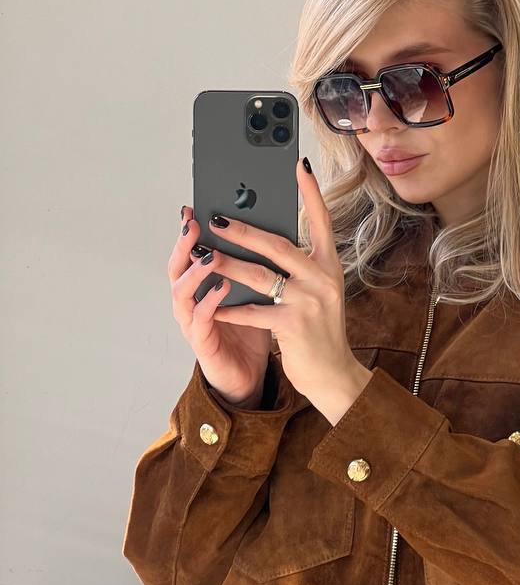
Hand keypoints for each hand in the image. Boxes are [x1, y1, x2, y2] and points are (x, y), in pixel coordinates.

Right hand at [170, 204, 270, 405]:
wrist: (252, 377)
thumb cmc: (251, 333)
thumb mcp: (253, 294)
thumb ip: (256, 268)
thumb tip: (276, 231)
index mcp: (202, 288)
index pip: (190, 254)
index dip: (189, 232)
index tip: (194, 207)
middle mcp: (192, 302)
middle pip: (177, 267)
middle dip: (183, 245)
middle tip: (193, 223)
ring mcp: (193, 323)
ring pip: (182, 292)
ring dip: (194, 272)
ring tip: (209, 255)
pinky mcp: (203, 344)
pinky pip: (202, 320)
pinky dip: (210, 303)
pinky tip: (222, 289)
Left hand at [204, 159, 373, 422]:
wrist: (334, 375)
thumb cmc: (319, 333)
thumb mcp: (319, 294)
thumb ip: (300, 268)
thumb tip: (267, 242)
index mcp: (329, 268)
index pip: (321, 222)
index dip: (311, 194)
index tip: (299, 166)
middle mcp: (322, 280)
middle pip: (278, 245)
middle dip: (243, 230)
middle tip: (216, 217)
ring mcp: (308, 302)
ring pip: (260, 274)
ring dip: (227, 263)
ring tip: (204, 254)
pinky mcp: (293, 325)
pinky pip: (253, 310)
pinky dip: (230, 308)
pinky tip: (213, 304)